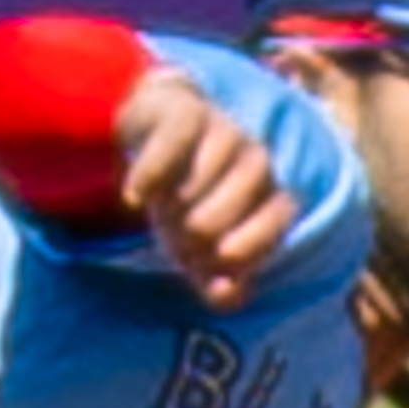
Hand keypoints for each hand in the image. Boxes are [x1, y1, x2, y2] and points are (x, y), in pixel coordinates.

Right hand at [117, 71, 297, 310]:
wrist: (160, 133)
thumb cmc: (191, 202)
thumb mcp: (203, 250)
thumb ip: (218, 282)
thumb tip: (227, 295)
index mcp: (272, 194)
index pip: (273, 229)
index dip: (237, 254)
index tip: (211, 262)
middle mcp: (256, 160)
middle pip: (215, 221)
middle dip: (187, 238)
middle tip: (177, 235)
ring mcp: (224, 131)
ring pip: (193, 189)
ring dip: (167, 210)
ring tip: (160, 210)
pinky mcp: (186, 112)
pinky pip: (171, 147)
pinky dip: (148, 176)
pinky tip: (135, 198)